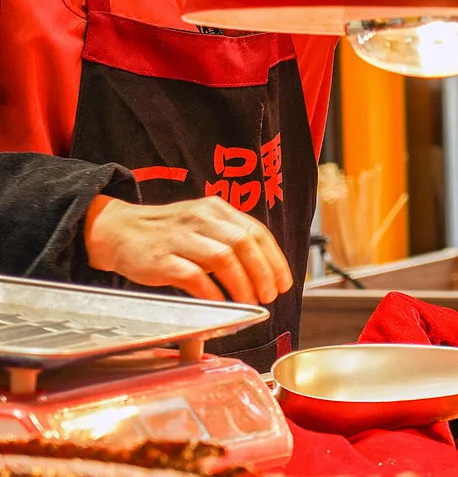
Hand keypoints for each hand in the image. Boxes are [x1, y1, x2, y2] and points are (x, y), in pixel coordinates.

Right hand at [85, 196, 292, 304]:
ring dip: (243, 284)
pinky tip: (221, 303)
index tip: (285, 282)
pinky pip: (194, 276)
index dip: (275, 259)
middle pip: (244, 244)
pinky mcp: (161, 259)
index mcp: (215, 209)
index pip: (256, 232)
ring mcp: (180, 238)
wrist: (117, 231)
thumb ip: (230, 239)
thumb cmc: (166, 233)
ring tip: (250, 300)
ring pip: (223, 258)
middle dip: (263, 273)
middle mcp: (200, 219)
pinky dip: (213, 292)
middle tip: (270, 295)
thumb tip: (265, 270)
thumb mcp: (202, 225)